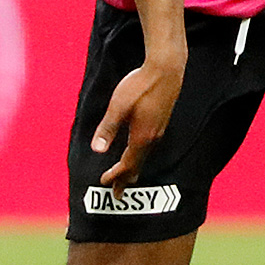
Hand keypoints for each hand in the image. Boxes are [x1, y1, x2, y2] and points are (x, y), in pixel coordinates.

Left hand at [87, 44, 185, 191]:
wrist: (166, 70)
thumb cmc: (140, 85)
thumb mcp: (118, 106)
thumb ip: (108, 128)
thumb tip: (98, 149)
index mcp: (141, 137)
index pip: (127, 164)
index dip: (115, 176)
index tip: (104, 182)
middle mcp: (152, 138)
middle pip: (138, 166)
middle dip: (126, 180)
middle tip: (117, 194)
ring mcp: (159, 131)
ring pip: (144, 157)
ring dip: (133, 169)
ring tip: (126, 178)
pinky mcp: (161, 123)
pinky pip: (148, 149)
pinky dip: (139, 158)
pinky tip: (137, 153)